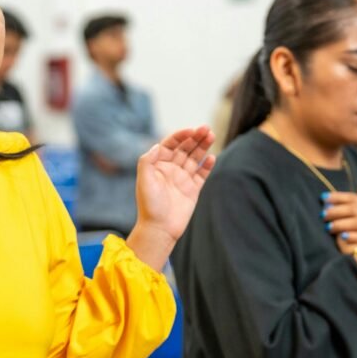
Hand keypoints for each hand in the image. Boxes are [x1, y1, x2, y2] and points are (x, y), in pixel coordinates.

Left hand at [126, 126, 215, 270]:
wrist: (159, 229)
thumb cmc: (149, 205)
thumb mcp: (144, 179)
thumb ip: (148, 160)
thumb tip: (158, 145)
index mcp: (158, 165)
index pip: (170, 144)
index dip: (180, 136)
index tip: (191, 130)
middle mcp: (170, 169)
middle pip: (185, 148)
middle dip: (195, 137)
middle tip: (207, 128)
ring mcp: (182, 179)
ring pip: (195, 158)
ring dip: (203, 146)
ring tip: (212, 135)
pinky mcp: (192, 190)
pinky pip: (201, 174)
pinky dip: (207, 165)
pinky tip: (212, 156)